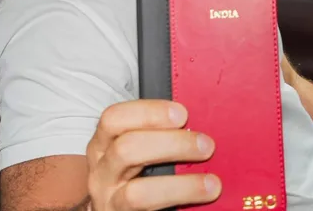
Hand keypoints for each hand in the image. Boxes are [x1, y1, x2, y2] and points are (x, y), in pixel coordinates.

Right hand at [85, 100, 219, 209]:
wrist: (127, 208)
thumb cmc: (140, 174)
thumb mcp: (142, 148)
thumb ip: (161, 134)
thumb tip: (202, 124)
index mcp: (104, 142)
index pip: (114, 118)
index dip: (149, 112)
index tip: (182, 114)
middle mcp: (101, 170)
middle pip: (126, 149)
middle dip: (171, 144)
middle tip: (206, 145)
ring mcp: (109, 199)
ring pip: (137, 192)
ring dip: (181, 185)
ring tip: (211, 182)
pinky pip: (147, 210)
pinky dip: (180, 199)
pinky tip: (204, 194)